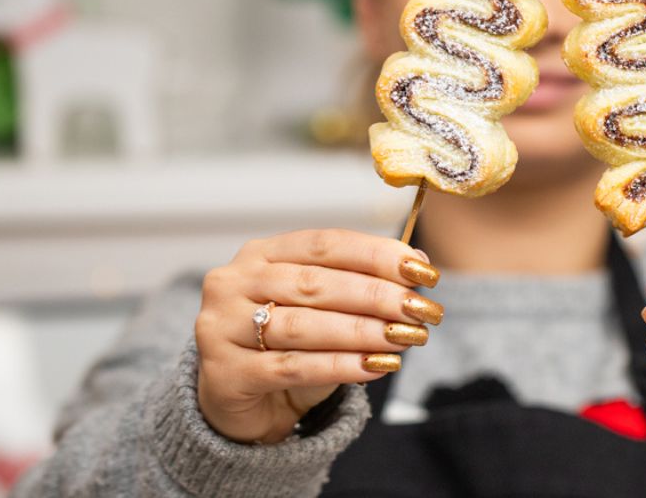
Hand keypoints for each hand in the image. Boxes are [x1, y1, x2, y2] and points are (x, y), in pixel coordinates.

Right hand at [195, 228, 441, 443]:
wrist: (240, 401)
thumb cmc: (287, 344)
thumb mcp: (323, 307)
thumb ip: (361, 282)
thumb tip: (418, 259)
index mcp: (261, 254)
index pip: (326, 244)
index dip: (377, 254)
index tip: (422, 269)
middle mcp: (235, 283)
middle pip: (316, 283)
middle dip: (377, 295)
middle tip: (420, 309)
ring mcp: (222, 327)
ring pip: (305, 326)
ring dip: (363, 331)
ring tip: (405, 338)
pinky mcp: (225, 373)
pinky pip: (293, 367)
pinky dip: (340, 366)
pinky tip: (375, 366)